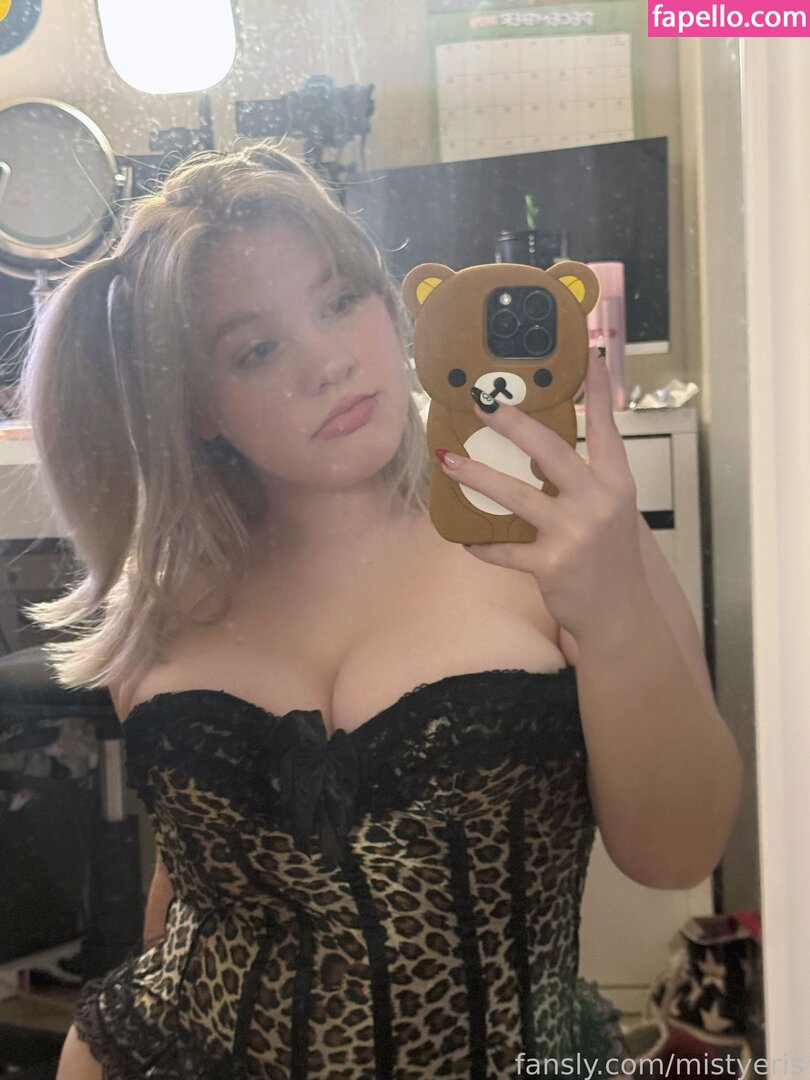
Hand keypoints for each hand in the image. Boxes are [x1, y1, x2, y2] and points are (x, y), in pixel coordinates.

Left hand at [436, 346, 654, 644]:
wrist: (621, 615)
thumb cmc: (610, 558)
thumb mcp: (611, 512)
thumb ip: (585, 482)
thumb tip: (540, 450)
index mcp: (615, 484)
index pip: (605, 430)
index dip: (596, 392)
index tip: (588, 355)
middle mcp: (597, 502)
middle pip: (551, 451)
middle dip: (514, 424)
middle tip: (482, 403)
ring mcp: (573, 533)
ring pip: (516, 495)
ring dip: (477, 476)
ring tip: (448, 461)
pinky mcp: (551, 565)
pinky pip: (504, 549)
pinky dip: (481, 544)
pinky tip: (463, 537)